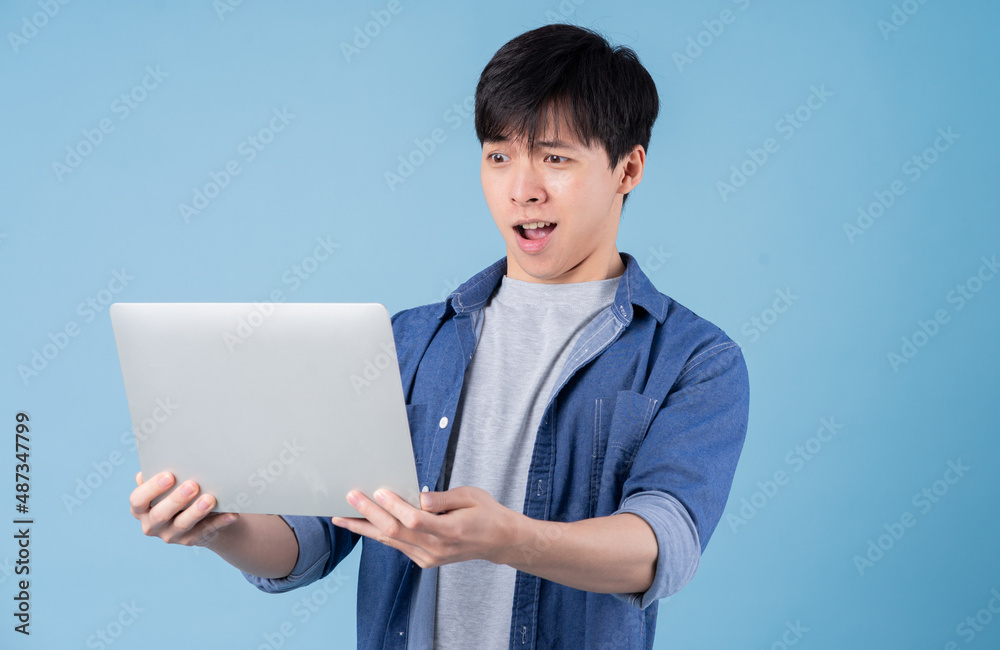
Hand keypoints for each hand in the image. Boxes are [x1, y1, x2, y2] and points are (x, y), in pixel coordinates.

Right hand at [129, 471, 238, 546]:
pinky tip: (232, 514)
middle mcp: (152, 524)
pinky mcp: (191, 540)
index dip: (151, 488)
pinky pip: (207, 531)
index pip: (138, 500)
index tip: (169, 475)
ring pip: (183, 524)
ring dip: (197, 511)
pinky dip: (219, 522)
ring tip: (210, 499)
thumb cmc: (177, 489)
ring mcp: (171, 535)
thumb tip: (157, 463)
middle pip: (160, 514)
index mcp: (141, 508)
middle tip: (193, 485)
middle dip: (176, 499)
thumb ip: (160, 476)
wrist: (196, 514)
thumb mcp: (166, 485)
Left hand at [331, 486, 518, 568]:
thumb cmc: (486, 513)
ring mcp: (429, 558)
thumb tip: (419, 497)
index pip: (415, 520)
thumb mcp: (470, 496)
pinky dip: (378, 534)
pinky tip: (363, 524)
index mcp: (450, 531)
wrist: (498, 541)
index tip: (378, 491)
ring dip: (365, 528)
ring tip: (342, 516)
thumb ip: (443, 499)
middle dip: (369, 514)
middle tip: (350, 497)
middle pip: (396, 532)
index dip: (394, 506)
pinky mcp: (424, 560)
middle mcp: (436, 549)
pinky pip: (397, 546)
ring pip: (391, 542)